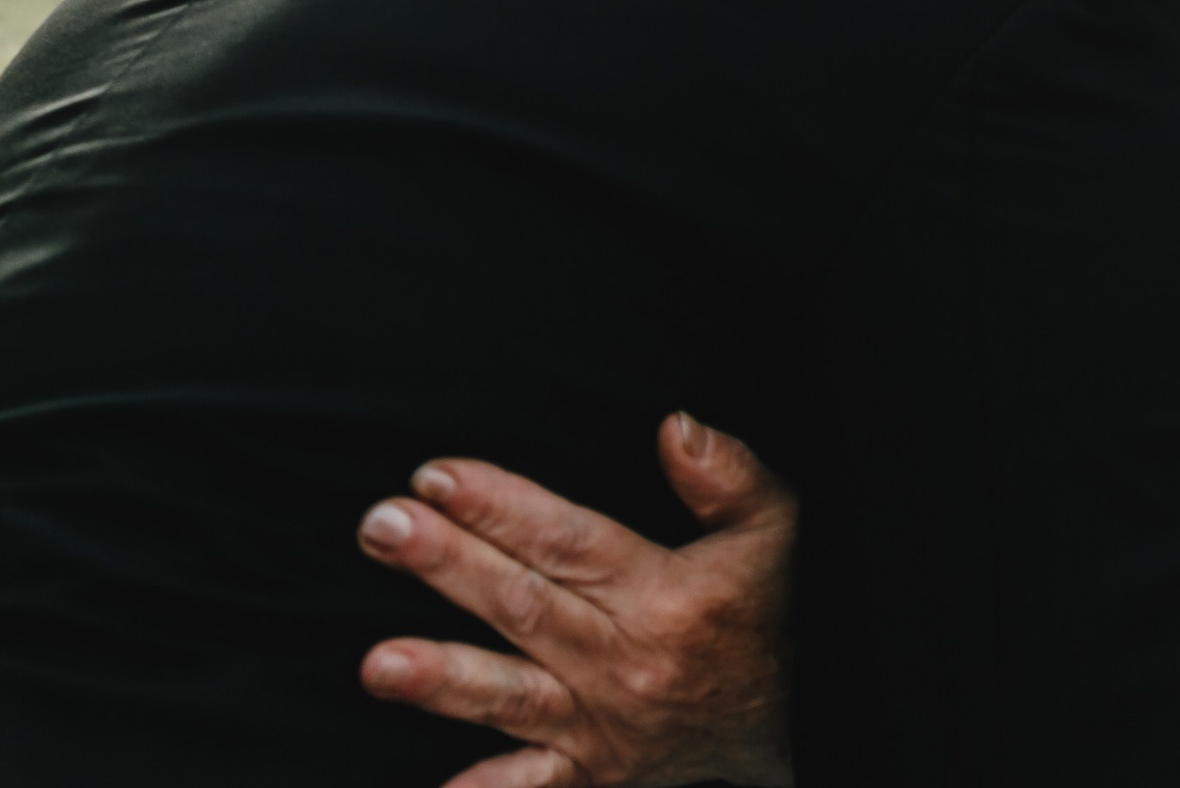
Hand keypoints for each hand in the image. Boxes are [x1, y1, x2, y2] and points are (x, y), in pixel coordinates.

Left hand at [356, 412, 795, 787]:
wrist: (801, 718)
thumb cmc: (772, 609)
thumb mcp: (778, 528)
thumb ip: (730, 474)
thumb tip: (674, 427)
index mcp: (668, 595)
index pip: (570, 541)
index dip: (501, 506)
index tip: (436, 476)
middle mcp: (628, 660)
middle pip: (524, 605)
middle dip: (447, 565)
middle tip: (381, 526)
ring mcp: (603, 723)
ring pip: (512, 695)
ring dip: (443, 678)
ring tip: (378, 663)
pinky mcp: (592, 771)